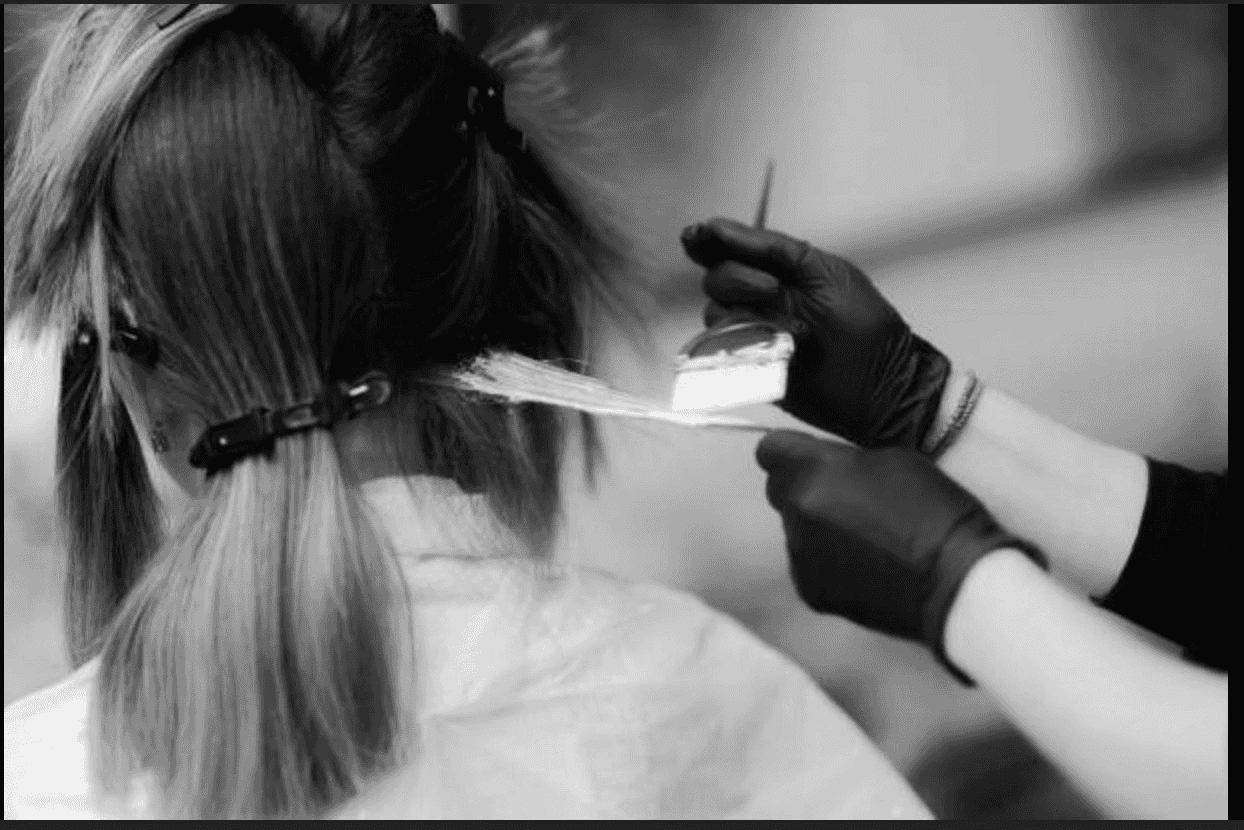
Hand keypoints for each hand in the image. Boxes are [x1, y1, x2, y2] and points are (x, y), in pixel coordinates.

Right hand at [681, 218, 950, 448]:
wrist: (881, 386)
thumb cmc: (864, 325)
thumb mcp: (825, 272)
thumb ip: (774, 249)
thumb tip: (720, 228)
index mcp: (777, 270)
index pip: (728, 248)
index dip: (708, 240)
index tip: (698, 236)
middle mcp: (758, 300)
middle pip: (717, 279)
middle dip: (738, 280)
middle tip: (773, 291)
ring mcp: (753, 335)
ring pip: (716, 317)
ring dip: (742, 317)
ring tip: (782, 329)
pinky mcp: (750, 370)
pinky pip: (721, 355)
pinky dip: (737, 349)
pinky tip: (765, 350)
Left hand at [755, 429, 1045, 680]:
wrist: (954, 580)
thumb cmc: (936, 511)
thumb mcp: (892, 459)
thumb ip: (844, 460)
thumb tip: (824, 465)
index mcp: (814, 470)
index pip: (770, 449)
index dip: (788, 451)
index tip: (807, 457)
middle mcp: (797, 511)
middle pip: (779, 490)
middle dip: (805, 487)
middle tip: (847, 497)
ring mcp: (799, 554)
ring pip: (795, 529)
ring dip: (818, 527)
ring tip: (866, 537)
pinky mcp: (809, 590)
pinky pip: (807, 565)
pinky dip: (827, 562)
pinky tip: (865, 565)